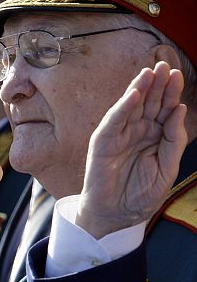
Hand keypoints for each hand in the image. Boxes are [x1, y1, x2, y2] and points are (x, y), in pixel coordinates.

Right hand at [76, 62, 187, 238]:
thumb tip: (179, 110)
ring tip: (150, 72)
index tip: (178, 74)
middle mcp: (136, 132)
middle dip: (157, 84)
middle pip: (148, 103)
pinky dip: (122, 108)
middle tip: (166, 65)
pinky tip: (133, 94)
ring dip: (139, 88)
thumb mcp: (167, 169)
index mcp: (153, 137)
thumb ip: (174, 141)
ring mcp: (118, 136)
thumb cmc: (139, 195)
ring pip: (130, 107)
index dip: (170, 93)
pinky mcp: (102, 142)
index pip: (163, 110)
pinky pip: (114, 121)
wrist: (115, 216)